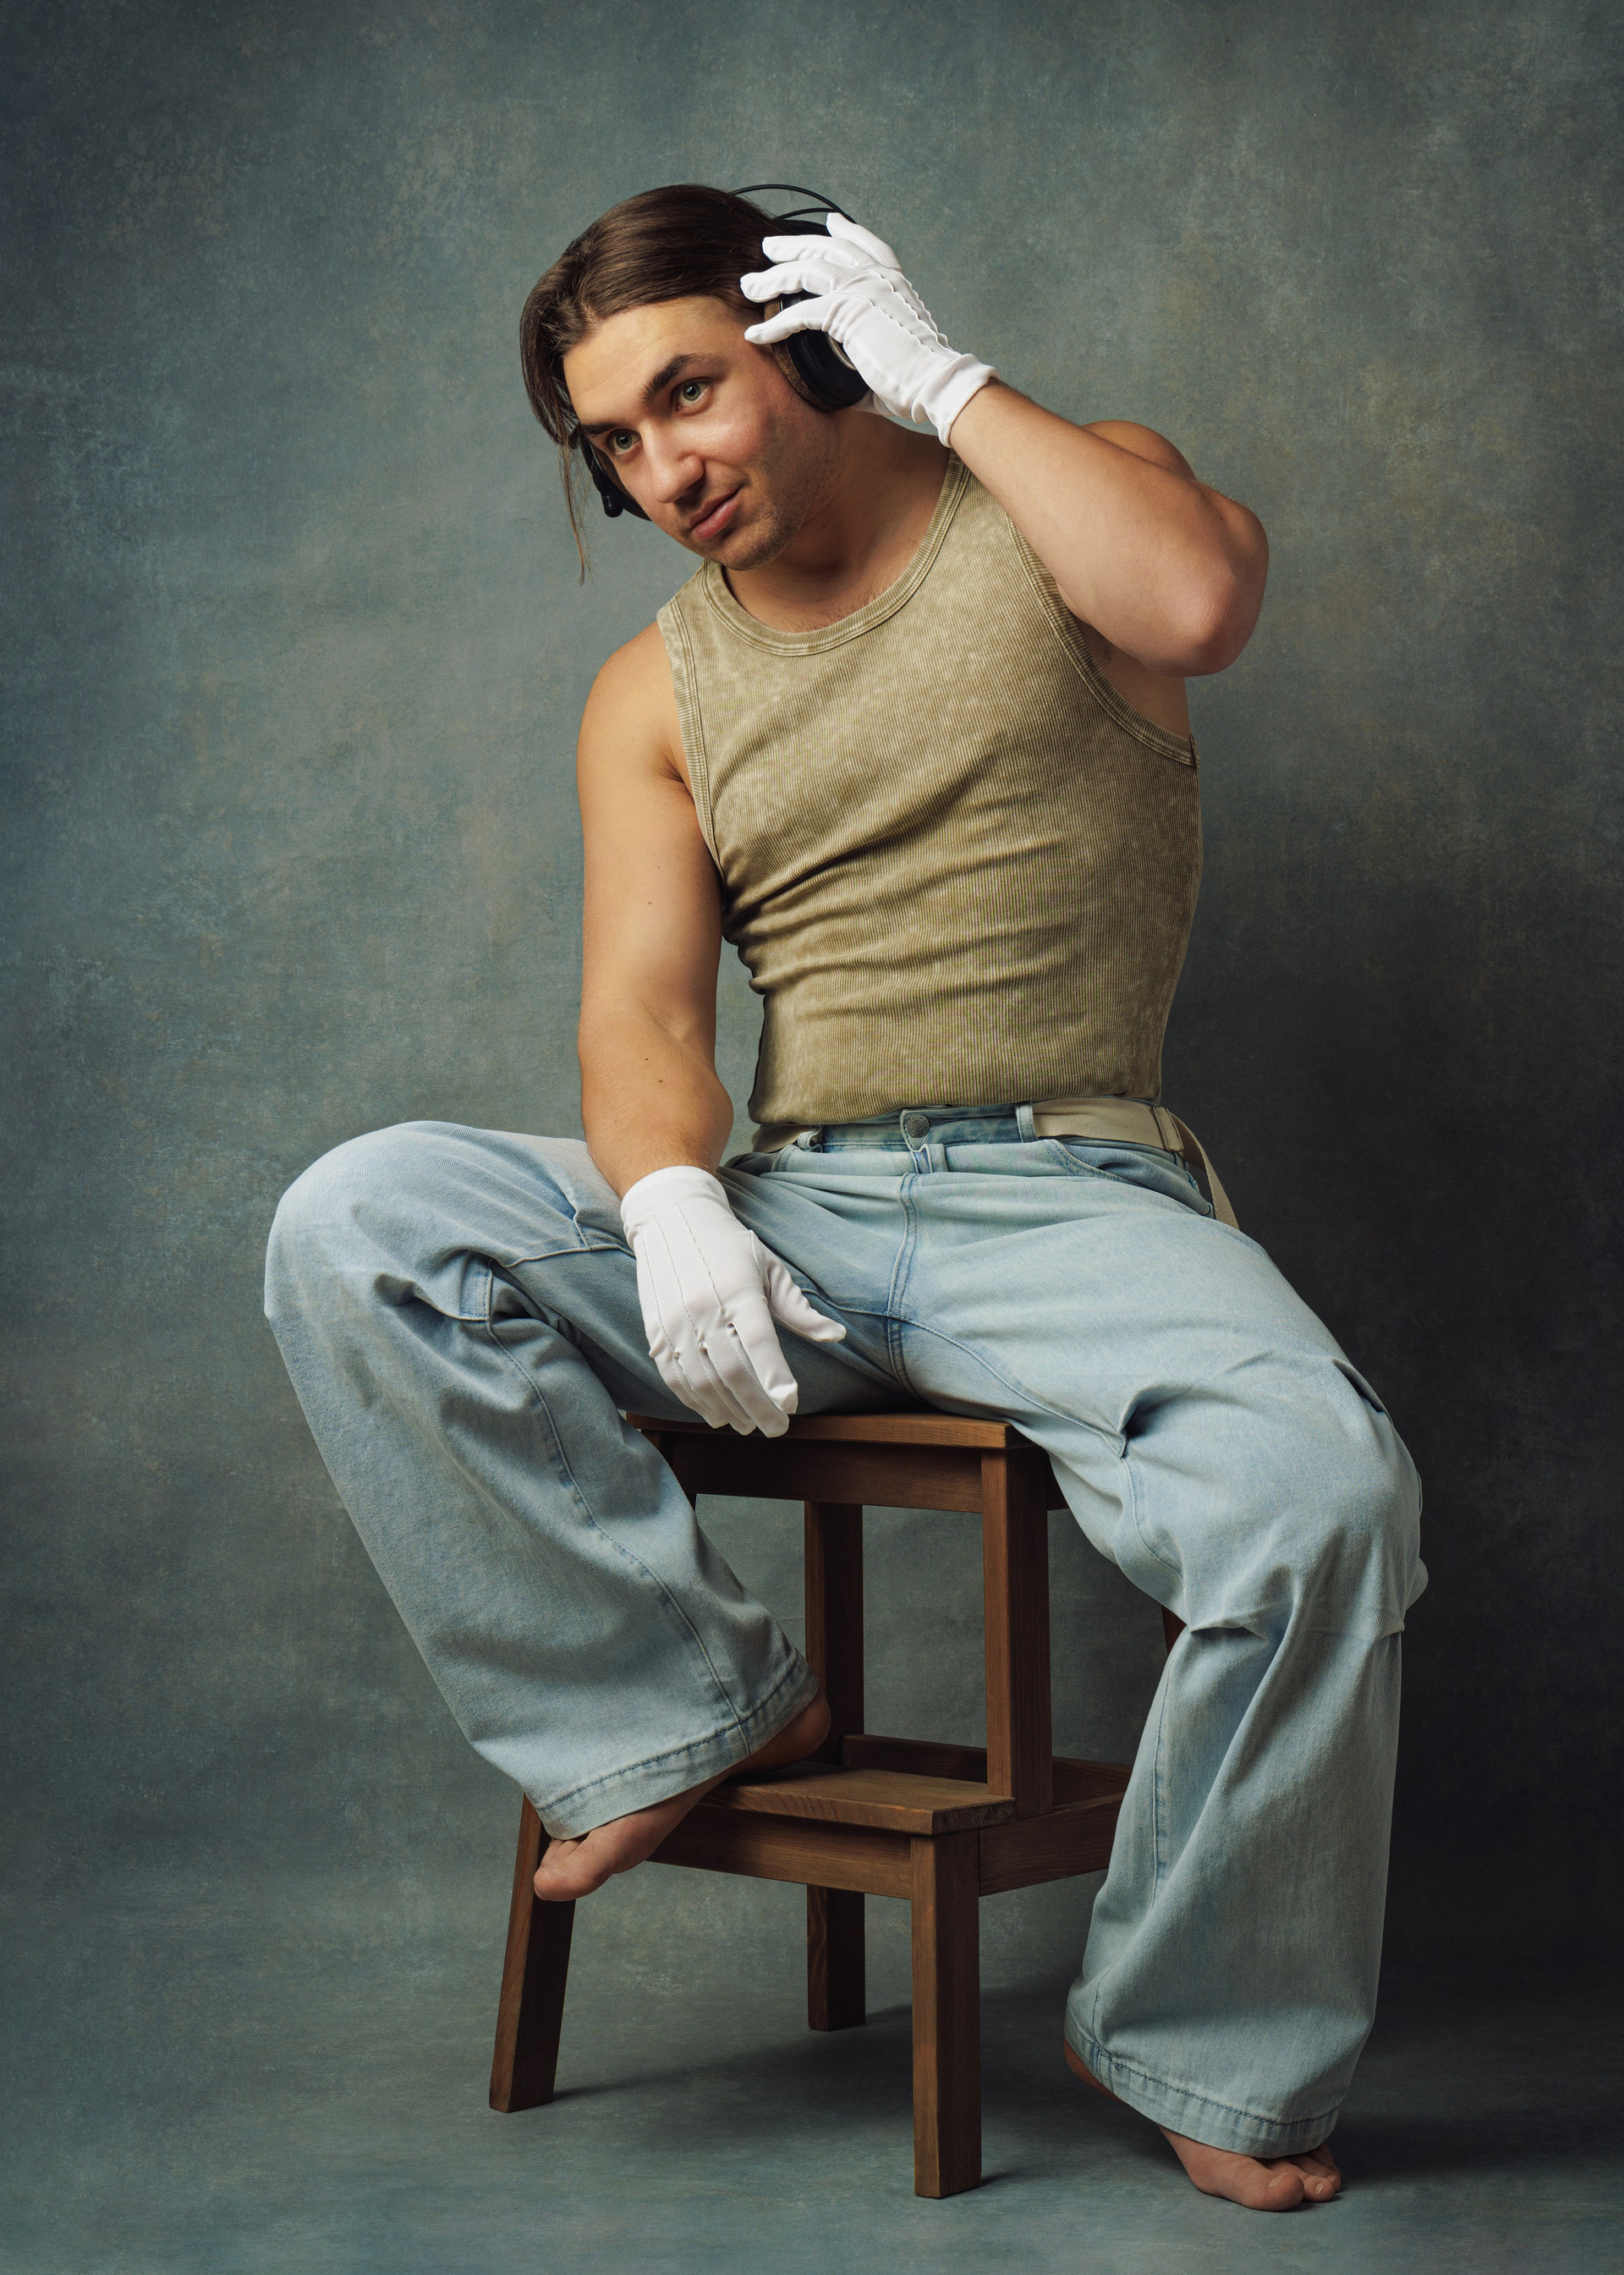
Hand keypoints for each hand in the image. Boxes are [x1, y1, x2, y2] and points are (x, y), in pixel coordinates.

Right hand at [619, 1165, 846, 1435]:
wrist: (670, 1219)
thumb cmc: (729, 1246)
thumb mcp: (769, 1268)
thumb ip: (798, 1308)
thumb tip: (836, 1335)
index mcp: (737, 1289)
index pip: (758, 1341)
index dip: (775, 1376)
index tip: (792, 1404)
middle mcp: (704, 1307)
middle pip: (733, 1370)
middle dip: (758, 1406)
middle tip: (779, 1428)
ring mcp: (675, 1322)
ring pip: (703, 1381)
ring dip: (729, 1410)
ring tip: (751, 1425)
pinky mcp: (656, 1333)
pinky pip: (676, 1378)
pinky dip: (697, 1402)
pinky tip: (717, 1414)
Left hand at [740, 213, 995, 444]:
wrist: (935, 381)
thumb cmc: (919, 378)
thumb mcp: (895, 348)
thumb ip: (870, 348)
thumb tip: (852, 382)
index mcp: (893, 280)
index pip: (866, 244)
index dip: (846, 230)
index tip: (830, 221)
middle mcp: (877, 276)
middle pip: (826, 247)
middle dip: (793, 246)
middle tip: (768, 247)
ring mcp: (861, 289)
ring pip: (806, 270)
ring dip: (773, 277)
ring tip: (750, 286)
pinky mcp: (846, 312)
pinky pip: (799, 312)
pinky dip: (774, 326)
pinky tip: (756, 335)